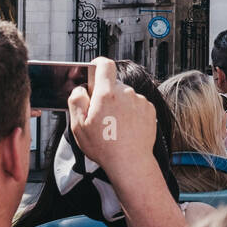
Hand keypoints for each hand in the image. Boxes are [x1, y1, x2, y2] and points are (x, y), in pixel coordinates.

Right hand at [67, 57, 155, 177]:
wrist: (130, 162)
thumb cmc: (104, 146)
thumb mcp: (78, 125)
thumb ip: (76, 100)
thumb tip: (80, 89)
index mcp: (107, 93)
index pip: (104, 65)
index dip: (97, 64)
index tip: (93, 69)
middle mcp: (126, 93)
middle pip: (113, 84)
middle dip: (104, 95)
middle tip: (99, 115)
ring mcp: (140, 101)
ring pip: (124, 96)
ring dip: (118, 105)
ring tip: (113, 126)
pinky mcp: (149, 110)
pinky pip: (136, 105)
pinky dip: (130, 112)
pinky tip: (125, 128)